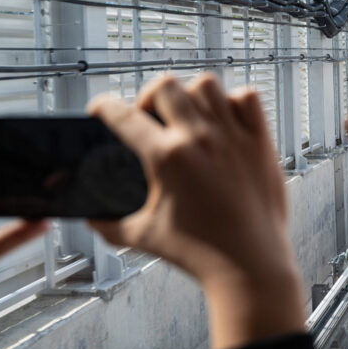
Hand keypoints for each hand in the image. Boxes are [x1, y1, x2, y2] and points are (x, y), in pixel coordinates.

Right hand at [88, 74, 303, 348]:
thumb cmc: (198, 253)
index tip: (101, 108)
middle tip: (151, 117)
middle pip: (165, 86)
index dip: (104, 107)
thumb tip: (86, 216)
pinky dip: (234, 102)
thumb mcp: (141, 236)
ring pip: (206, 84)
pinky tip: (226, 122)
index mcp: (166, 158)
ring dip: (191, 95)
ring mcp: (234, 136)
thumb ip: (106, 223)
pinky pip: (247, 97)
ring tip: (189, 117)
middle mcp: (200, 139)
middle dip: (149, 97)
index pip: (123, 115)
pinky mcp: (260, 141)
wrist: (249, 264)